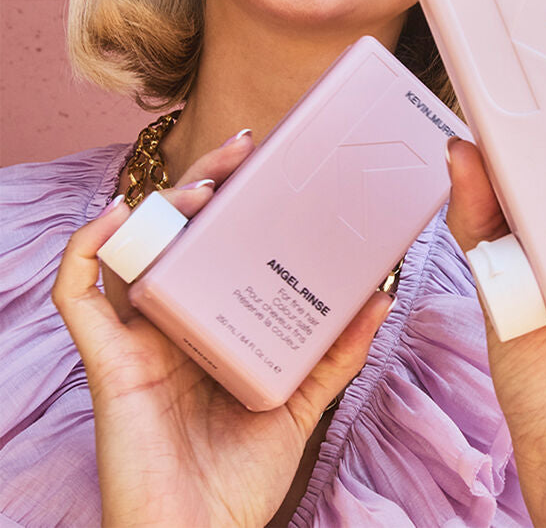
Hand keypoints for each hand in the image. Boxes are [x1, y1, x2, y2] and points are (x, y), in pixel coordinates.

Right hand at [53, 132, 392, 527]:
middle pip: (175, 232)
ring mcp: (136, 338)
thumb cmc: (238, 481)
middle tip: (242, 150)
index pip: (214, 242)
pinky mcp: (107, 363)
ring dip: (158, 205)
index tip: (265, 156)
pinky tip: (117, 217)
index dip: (232, 195)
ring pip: (131, 248)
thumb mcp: (299, 403)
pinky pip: (77, 294)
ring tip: (202, 188)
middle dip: (203, 181)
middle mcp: (171, 320)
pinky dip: (86, 249)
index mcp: (210, 322)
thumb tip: (381, 295)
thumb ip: (336, 353)